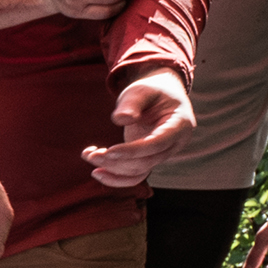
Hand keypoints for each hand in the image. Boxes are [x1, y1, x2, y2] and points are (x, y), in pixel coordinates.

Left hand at [81, 69, 192, 186]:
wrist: (159, 94)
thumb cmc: (150, 90)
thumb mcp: (141, 90)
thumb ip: (132, 102)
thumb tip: (121, 119)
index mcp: (179, 124)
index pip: (157, 143)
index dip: (133, 150)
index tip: (108, 151)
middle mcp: (175, 143)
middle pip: (146, 161)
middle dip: (116, 161)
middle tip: (90, 155)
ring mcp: (163, 154)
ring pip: (139, 171)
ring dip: (112, 169)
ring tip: (88, 156)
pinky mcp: (150, 159)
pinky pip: (136, 175)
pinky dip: (116, 177)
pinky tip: (97, 172)